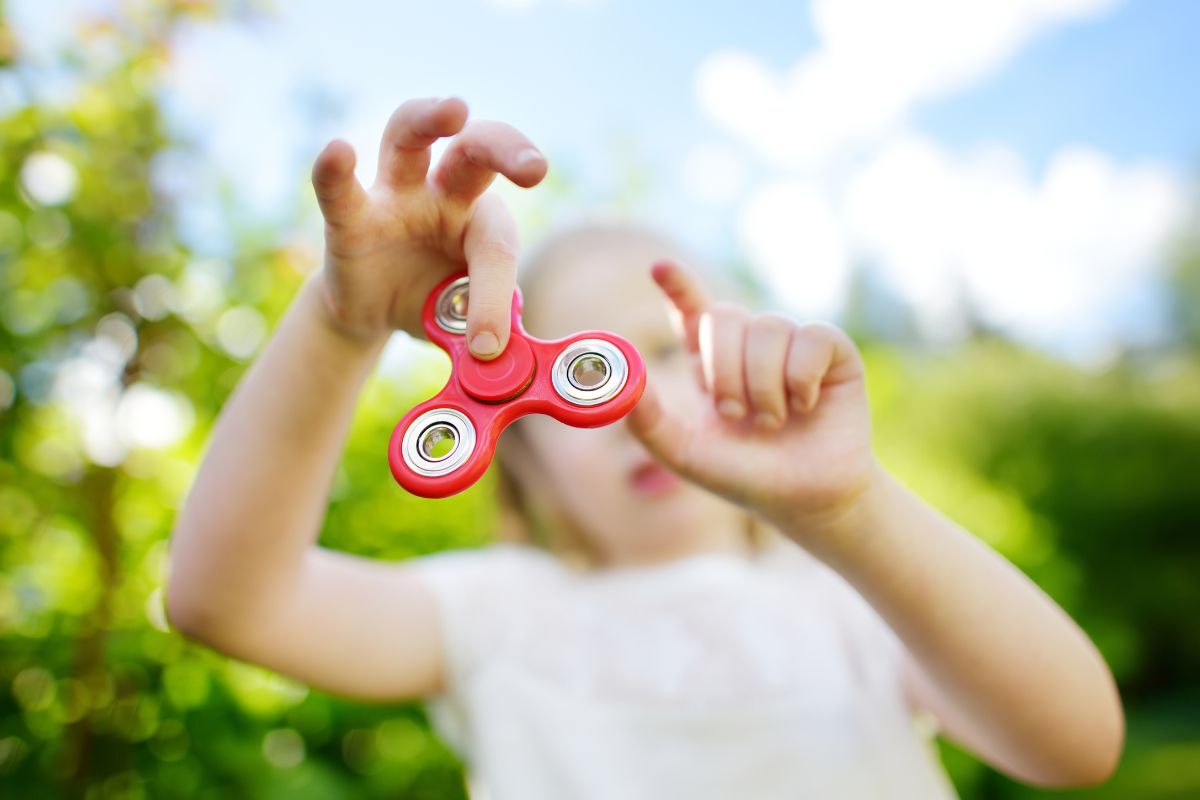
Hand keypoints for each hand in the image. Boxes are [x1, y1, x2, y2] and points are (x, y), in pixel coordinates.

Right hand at [309, 97, 547, 356]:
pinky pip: (341, 189)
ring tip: (454, 108)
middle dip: (506, 147)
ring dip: (429, 117)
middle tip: (534, 167)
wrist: (375, 314)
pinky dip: (336, 170)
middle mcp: (443, 194)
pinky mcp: (349, 216)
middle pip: (475, 149)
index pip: (496, 246)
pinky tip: (338, 150)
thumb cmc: (434, 305)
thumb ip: (483, 336)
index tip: (487, 345)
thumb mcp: (464, 325)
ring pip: (408, 136)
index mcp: (483, 221)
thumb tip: (497, 360)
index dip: (493, 297)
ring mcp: (393, 196)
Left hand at [625, 259, 879, 545]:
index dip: (678, 285)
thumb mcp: (686, 455)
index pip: (692, 312)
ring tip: (772, 422)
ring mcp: (791, 344)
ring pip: (767, 328)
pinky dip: (801, 378)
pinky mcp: (832, 350)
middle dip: (723, 369)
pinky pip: (810, 338)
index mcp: (711, 362)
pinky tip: (807, 405)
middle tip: (734, 414)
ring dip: (763, 386)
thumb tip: (624, 382)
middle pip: (725, 317)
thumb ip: (649, 421)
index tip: (658, 267)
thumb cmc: (745, 476)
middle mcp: (750, 345)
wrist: (806, 500)